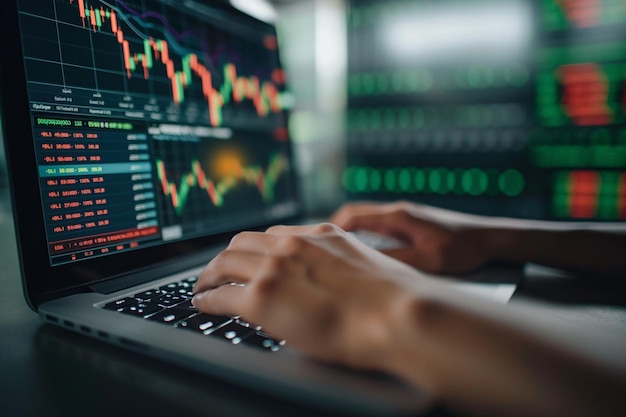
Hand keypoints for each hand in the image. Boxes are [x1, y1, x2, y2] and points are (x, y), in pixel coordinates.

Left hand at [192, 223, 423, 370]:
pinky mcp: (262, 296)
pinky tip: (202, 304)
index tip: (250, 258)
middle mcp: (293, 244)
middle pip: (243, 242)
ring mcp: (276, 268)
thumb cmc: (395, 300)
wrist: (398, 315)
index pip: (273, 236)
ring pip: (226, 262)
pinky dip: (206, 298)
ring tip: (203, 286)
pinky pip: (221, 294)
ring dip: (210, 274)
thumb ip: (340, 265)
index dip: (256, 249)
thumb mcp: (365, 266)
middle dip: (227, 256)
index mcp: (320, 235)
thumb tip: (333, 279)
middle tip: (219, 270)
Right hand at [331, 201, 494, 273]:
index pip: (354, 215)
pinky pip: (380, 225)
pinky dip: (365, 234)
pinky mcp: (414, 222)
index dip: (331, 228)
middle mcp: (399, 211)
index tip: (316, 240)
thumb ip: (397, 261)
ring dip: (350, 231)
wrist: (490, 238)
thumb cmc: (463, 248)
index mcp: (398, 216)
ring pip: (368, 218)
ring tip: (336, 249)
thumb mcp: (429, 260)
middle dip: (335, 228)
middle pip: (357, 213)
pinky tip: (365, 250)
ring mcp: (406, 215)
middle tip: (320, 245)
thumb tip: (366, 265)